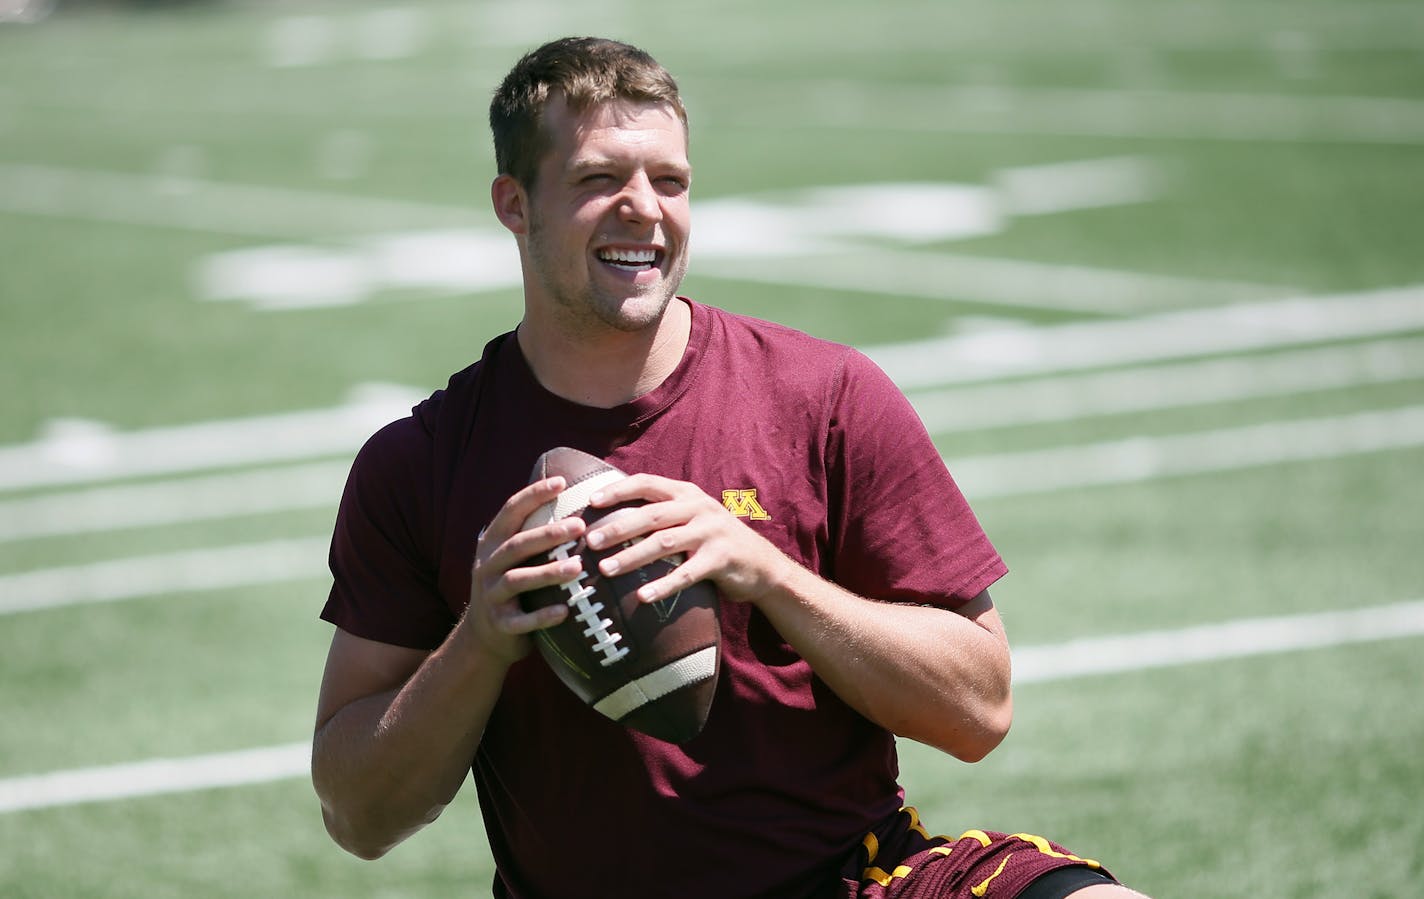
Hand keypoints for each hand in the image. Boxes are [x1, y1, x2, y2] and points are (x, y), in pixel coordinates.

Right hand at [464, 476, 586, 665]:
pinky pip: (521, 620)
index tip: (561, 481)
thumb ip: (530, 532)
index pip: (511, 511)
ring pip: (518, 580)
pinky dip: (542, 617)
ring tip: (578, 567)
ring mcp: (491, 595)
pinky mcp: (499, 624)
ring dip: (548, 573)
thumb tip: (572, 498)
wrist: (484, 636)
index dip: (534, 495)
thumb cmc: (511, 587)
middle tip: (580, 526)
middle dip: (547, 534)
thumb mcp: (511, 557)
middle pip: (516, 545)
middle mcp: (487, 566)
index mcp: (492, 543)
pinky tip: (564, 612)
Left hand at [584, 474, 789, 605]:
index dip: (618, 490)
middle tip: (590, 542)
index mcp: (686, 493)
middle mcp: (698, 508)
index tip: (591, 502)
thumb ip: (662, 514)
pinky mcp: (721, 559)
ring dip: (632, 557)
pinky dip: (663, 585)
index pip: (647, 483)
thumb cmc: (714, 541)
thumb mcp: (691, 517)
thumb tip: (611, 521)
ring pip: (664, 542)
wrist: (763, 564)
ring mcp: (711, 532)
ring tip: (606, 570)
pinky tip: (642, 597)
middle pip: (651, 515)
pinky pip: (687, 574)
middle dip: (617, 527)